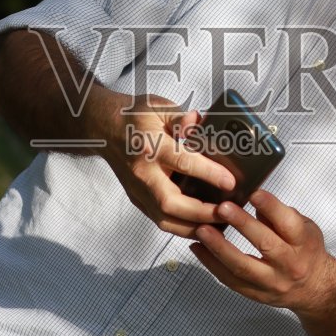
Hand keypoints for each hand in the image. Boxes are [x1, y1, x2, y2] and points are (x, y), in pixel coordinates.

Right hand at [89, 89, 235, 237]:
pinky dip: (182, 227)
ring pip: (164, 219)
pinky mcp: (138, 199)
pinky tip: (202, 226)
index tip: (230, 182)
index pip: (182, 162)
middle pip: (170, 203)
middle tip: (227, 213)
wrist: (105, 128)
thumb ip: (182, 118)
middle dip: (201, 213)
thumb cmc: (134, 117)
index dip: (209, 173)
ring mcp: (138, 190)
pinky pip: (160, 220)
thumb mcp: (159, 108)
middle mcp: (142, 172)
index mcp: (149, 146)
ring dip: (193, 227)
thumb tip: (200, 122)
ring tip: (219, 226)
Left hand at [189, 189, 335, 315]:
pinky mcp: (256, 294)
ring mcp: (272, 282)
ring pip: (242, 267)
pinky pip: (230, 280)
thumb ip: (279, 215)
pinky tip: (197, 248)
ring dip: (219, 247)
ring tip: (202, 230)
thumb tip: (251, 196)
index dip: (271, 208)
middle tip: (222, 208)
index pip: (288, 224)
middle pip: (265, 245)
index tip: (253, 193)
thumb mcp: (304, 227)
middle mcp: (289, 264)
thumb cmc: (306, 250)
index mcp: (304, 243)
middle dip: (242, 225)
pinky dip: (211, 264)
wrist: (314, 288)